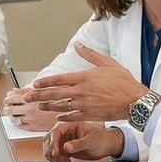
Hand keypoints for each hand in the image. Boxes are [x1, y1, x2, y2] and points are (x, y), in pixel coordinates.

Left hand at [2, 88, 57, 130]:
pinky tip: (18, 120)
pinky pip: (20, 126)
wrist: (69, 113)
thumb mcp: (42, 89)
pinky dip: (17, 123)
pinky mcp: (34, 127)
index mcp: (30, 98)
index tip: (7, 98)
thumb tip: (15, 90)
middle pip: (11, 109)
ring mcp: (31, 119)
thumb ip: (27, 90)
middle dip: (7, 107)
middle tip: (7, 106)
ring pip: (14, 118)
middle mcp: (29, 109)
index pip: (12, 98)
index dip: (8, 98)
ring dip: (11, 115)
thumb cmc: (58, 100)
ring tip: (11, 113)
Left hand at [18, 43, 148, 121]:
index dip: (45, 82)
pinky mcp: (88, 115)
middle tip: (27, 96)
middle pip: (54, 94)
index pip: (58, 79)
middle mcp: (80, 92)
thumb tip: (78, 45)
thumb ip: (89, 54)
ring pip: (59, 106)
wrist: (134, 101)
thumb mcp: (106, 63)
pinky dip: (62, 116)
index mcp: (83, 77)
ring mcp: (83, 105)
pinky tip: (57, 116)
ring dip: (47, 106)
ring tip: (38, 106)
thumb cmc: (123, 82)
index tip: (35, 83)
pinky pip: (71, 116)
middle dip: (38, 95)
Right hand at [43, 121, 124, 161]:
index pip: (56, 132)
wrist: (108, 145)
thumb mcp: (91, 141)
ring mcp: (64, 140)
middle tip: (57, 159)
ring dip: (52, 156)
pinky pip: (55, 154)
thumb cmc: (102, 139)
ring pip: (50, 147)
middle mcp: (65, 132)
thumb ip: (78, 144)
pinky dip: (56, 160)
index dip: (53, 142)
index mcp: (70, 125)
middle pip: (49, 139)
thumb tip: (65, 147)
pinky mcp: (65, 149)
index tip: (55, 153)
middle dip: (50, 150)